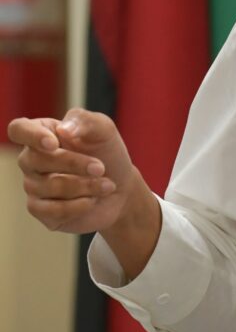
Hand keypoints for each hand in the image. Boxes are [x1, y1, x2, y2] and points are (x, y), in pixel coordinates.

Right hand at [8, 108, 141, 234]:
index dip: (32, 136)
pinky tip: (93, 200)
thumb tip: (63, 130)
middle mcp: (31, 159)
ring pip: (50, 186)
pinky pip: (53, 210)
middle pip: (36, 160)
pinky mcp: (41, 210)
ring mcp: (33, 185)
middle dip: (75, 164)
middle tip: (101, 168)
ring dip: (86, 185)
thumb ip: (86, 122)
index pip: (19, 129)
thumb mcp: (104, 131)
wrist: (121, 188)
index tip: (54, 144)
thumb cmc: (107, 153)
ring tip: (107, 185)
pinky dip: (80, 205)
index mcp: (43, 133)